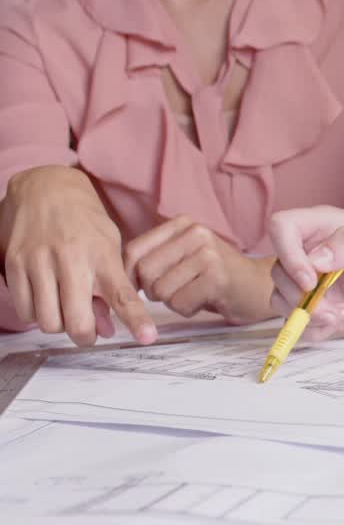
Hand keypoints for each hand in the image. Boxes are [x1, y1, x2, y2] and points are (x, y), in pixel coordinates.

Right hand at [0, 166, 155, 346]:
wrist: (45, 187)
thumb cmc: (84, 221)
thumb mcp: (109, 247)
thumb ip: (110, 289)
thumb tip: (106, 330)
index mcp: (103, 255)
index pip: (123, 295)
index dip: (136, 320)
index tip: (147, 337)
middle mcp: (71, 259)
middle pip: (77, 321)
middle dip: (84, 336)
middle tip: (88, 333)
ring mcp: (39, 261)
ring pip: (48, 322)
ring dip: (59, 325)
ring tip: (64, 309)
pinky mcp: (14, 264)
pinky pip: (24, 311)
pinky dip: (36, 315)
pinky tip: (45, 300)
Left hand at [124, 216, 274, 324]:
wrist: (259, 288)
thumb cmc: (216, 277)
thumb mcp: (184, 257)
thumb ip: (155, 258)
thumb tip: (115, 276)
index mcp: (183, 224)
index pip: (134, 250)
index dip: (129, 276)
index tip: (139, 288)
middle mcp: (196, 232)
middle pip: (145, 271)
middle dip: (154, 291)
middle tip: (176, 292)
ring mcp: (208, 254)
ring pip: (161, 290)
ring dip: (173, 302)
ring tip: (194, 294)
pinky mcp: (217, 277)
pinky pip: (180, 303)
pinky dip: (187, 309)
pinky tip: (204, 300)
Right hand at [267, 206, 343, 340]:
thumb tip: (315, 259)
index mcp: (323, 226)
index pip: (282, 226)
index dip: (288, 254)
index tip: (311, 281)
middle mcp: (307, 250)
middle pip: (278, 270)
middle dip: (304, 297)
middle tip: (337, 308)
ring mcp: (303, 278)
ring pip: (279, 298)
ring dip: (310, 314)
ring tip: (343, 314)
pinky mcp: (306, 303)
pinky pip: (291, 320)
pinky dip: (313, 328)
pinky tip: (338, 321)